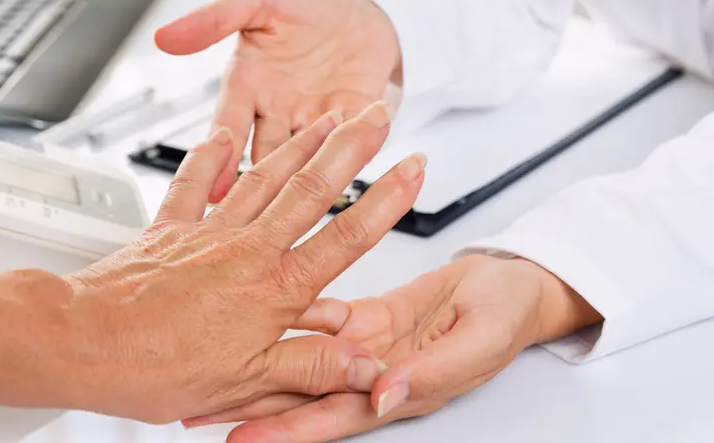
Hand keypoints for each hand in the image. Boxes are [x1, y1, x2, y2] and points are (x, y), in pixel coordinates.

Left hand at [59, 101, 425, 423]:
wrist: (86, 342)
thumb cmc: (158, 364)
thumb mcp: (248, 379)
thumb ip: (312, 366)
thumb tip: (365, 367)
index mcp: (274, 287)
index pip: (346, 237)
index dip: (387, 201)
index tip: (411, 170)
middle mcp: (248, 248)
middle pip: (311, 188)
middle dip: (350, 147)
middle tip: (374, 114)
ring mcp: (210, 231)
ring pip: (265, 176)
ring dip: (299, 143)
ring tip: (324, 117)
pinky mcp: (172, 227)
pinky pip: (194, 182)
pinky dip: (208, 157)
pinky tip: (222, 135)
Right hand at [155, 0, 400, 199]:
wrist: (363, 9)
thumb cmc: (307, 3)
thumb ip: (215, 18)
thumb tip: (164, 36)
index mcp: (248, 86)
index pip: (228, 128)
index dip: (222, 159)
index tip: (215, 191)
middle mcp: (277, 111)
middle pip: (264, 154)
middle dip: (260, 185)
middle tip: (258, 214)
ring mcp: (314, 121)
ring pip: (306, 158)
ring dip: (305, 172)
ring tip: (304, 191)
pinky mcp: (352, 121)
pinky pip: (351, 142)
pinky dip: (353, 150)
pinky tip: (352, 159)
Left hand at [187, 255, 601, 441]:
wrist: (514, 286)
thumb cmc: (506, 315)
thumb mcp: (478, 344)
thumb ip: (431, 372)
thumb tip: (384, 395)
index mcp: (401, 388)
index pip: (332, 416)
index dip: (287, 430)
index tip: (240, 440)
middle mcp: (375, 371)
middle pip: (304, 392)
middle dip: (251, 401)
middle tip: (198, 407)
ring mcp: (368, 344)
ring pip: (304, 356)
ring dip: (260, 362)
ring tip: (212, 364)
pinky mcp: (369, 316)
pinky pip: (322, 317)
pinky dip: (290, 317)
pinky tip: (260, 314)